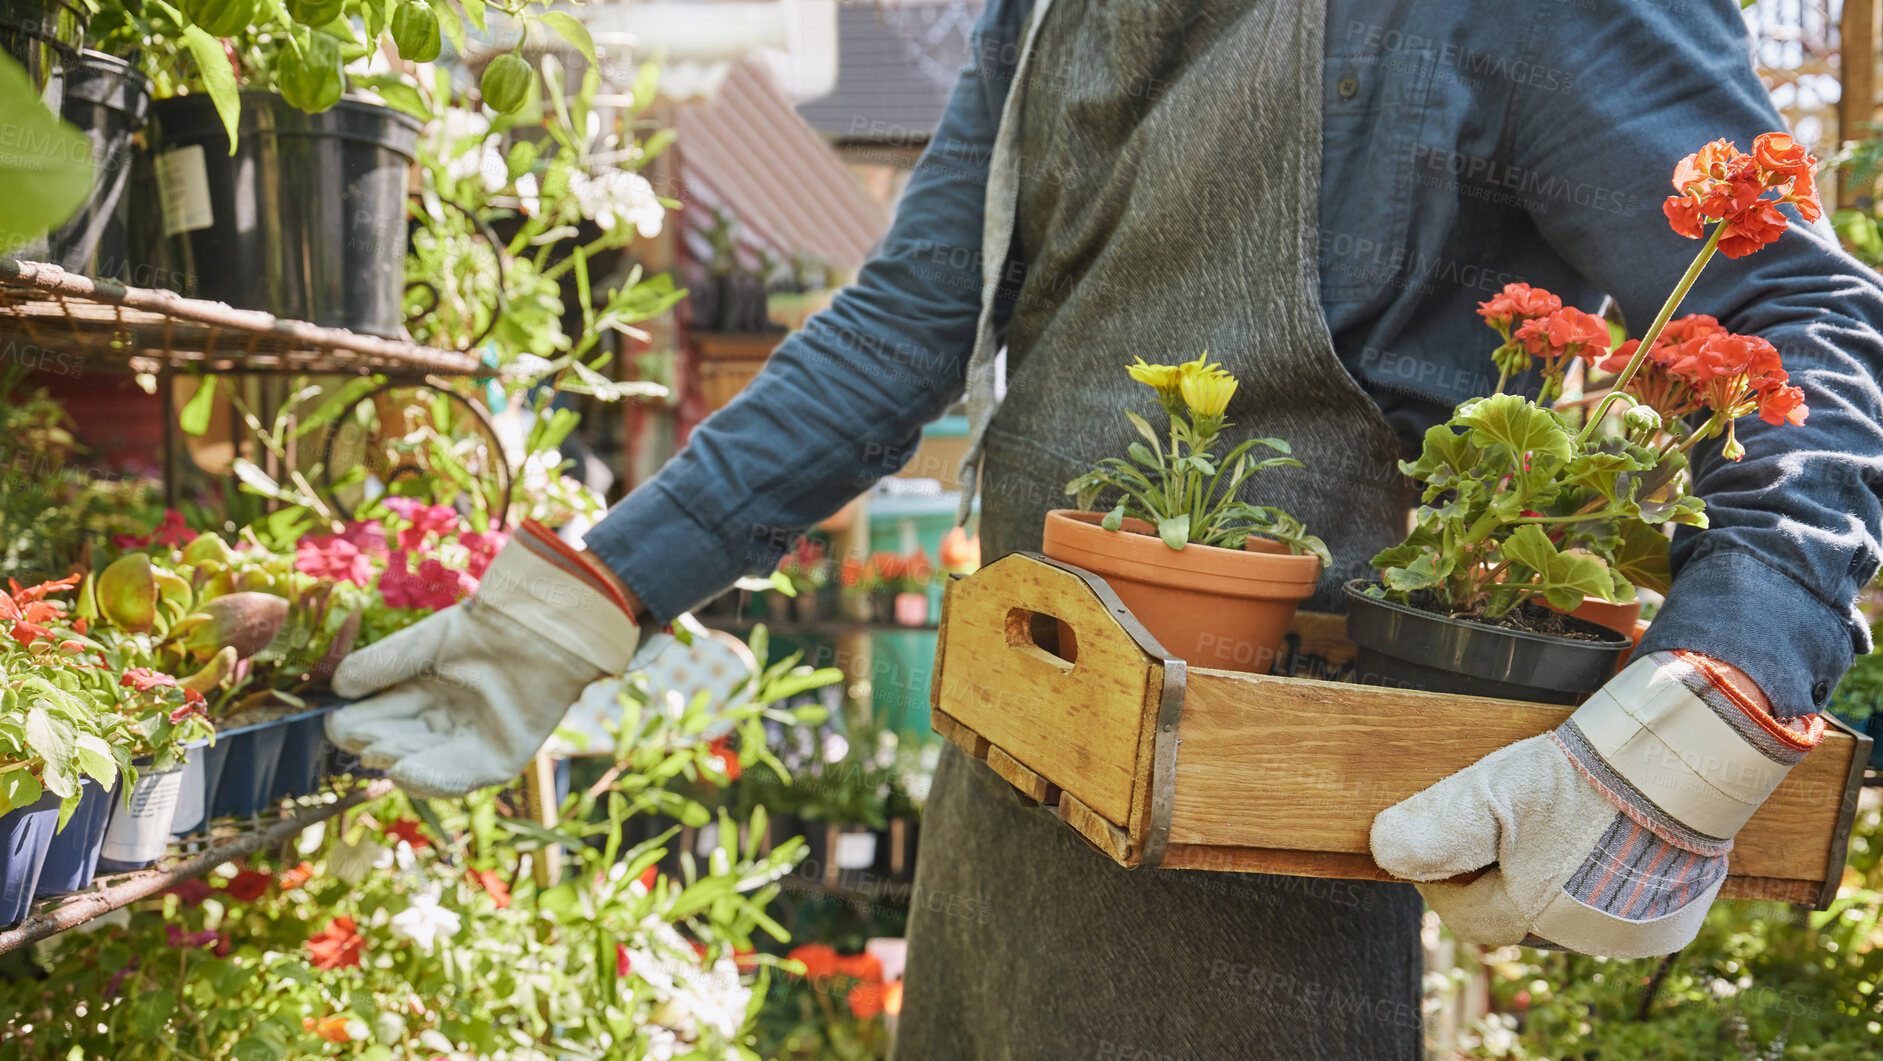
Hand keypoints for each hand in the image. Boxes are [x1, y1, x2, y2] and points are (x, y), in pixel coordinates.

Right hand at [324, 520, 640, 796]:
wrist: (538, 627)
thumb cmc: (482, 627)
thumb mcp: (422, 645)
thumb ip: (381, 665)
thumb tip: (336, 689)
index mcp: (422, 698)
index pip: (381, 720)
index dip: (359, 725)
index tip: (336, 723)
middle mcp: (444, 726)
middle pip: (402, 745)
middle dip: (381, 745)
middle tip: (362, 739)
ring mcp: (472, 745)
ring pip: (427, 765)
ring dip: (401, 762)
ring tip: (379, 755)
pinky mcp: (501, 759)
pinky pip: (464, 776)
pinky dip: (434, 778)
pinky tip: (406, 772)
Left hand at [1371, 650, 1822, 957]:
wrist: (1690, 756)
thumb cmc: (1587, 775)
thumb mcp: (1495, 790)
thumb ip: (1434, 826)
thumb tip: (1384, 852)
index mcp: (1538, 916)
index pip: (1465, 913)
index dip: (1444, 875)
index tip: (1447, 836)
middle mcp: (1587, 938)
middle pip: (1517, 913)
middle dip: (1501, 874)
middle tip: (1506, 820)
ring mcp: (1637, 931)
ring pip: (1566, 910)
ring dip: (1551, 875)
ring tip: (1557, 819)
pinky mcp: (1676, 916)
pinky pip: (1620, 905)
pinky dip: (1603, 877)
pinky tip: (1602, 835)